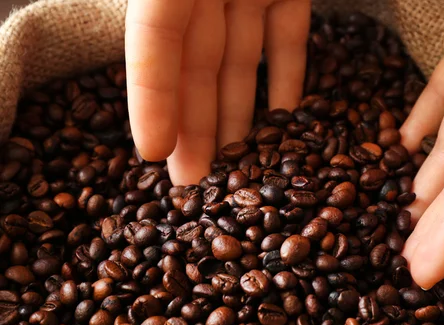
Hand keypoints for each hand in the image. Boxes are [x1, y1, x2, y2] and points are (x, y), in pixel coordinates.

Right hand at [125, 0, 310, 184]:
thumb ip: (170, 8)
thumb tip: (155, 42)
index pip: (152, 44)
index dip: (150, 98)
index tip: (153, 151)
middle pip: (195, 68)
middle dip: (195, 128)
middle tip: (196, 182)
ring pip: (240, 62)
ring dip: (238, 115)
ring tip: (237, 167)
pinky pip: (286, 39)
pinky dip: (285, 80)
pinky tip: (282, 122)